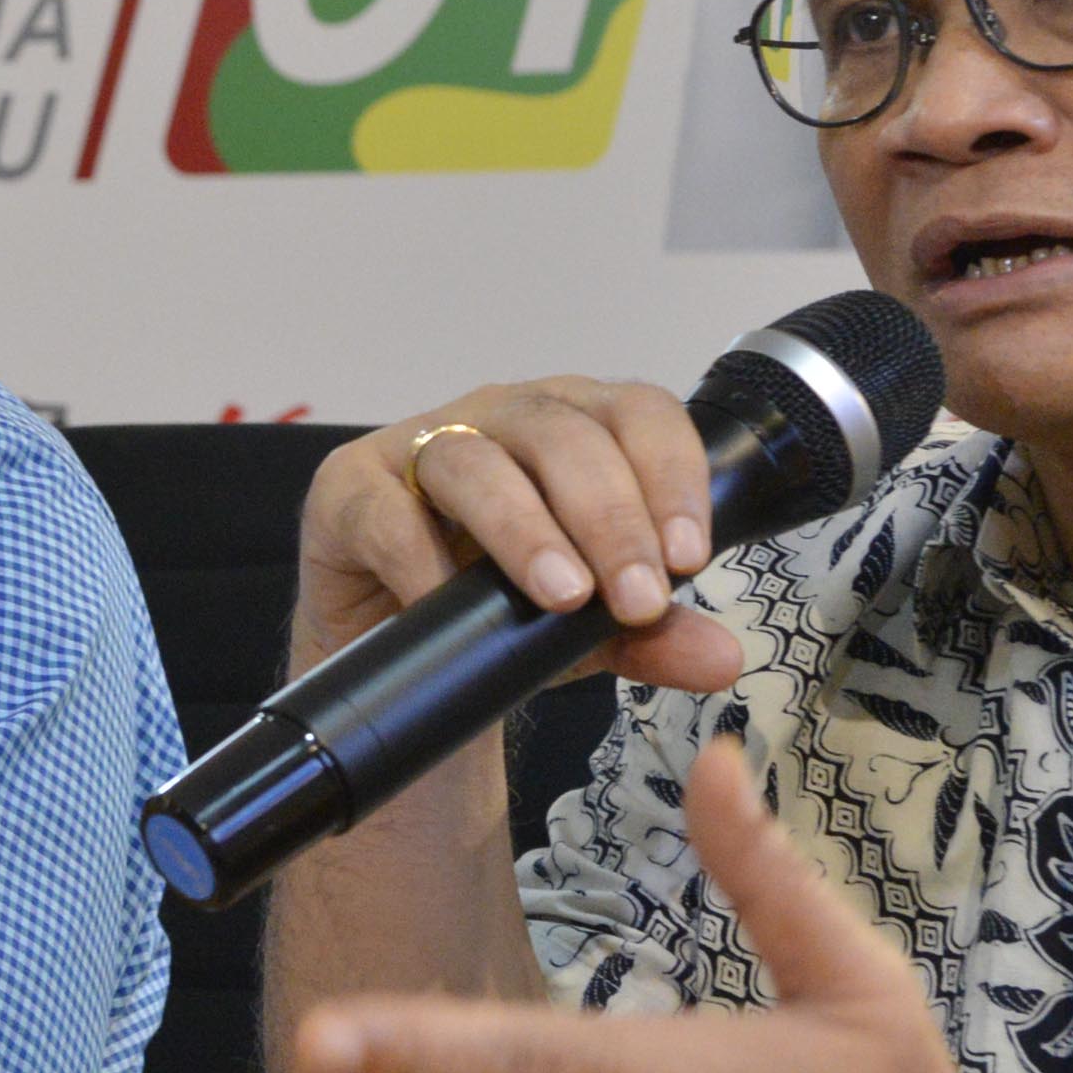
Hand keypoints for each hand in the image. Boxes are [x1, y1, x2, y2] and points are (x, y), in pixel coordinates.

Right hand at [301, 379, 747, 696]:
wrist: (398, 646)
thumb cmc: (497, 603)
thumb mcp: (590, 629)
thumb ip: (653, 636)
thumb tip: (723, 659)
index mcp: (576, 426)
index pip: (639, 414)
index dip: (670, 475)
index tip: (690, 557)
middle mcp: (501, 418)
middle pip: (563, 436)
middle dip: (610, 519)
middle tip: (637, 599)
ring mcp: (419, 445)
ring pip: (475, 459)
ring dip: (526, 528)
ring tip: (561, 596)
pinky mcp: (349, 488)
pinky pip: (383, 509)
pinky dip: (418, 557)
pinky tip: (447, 603)